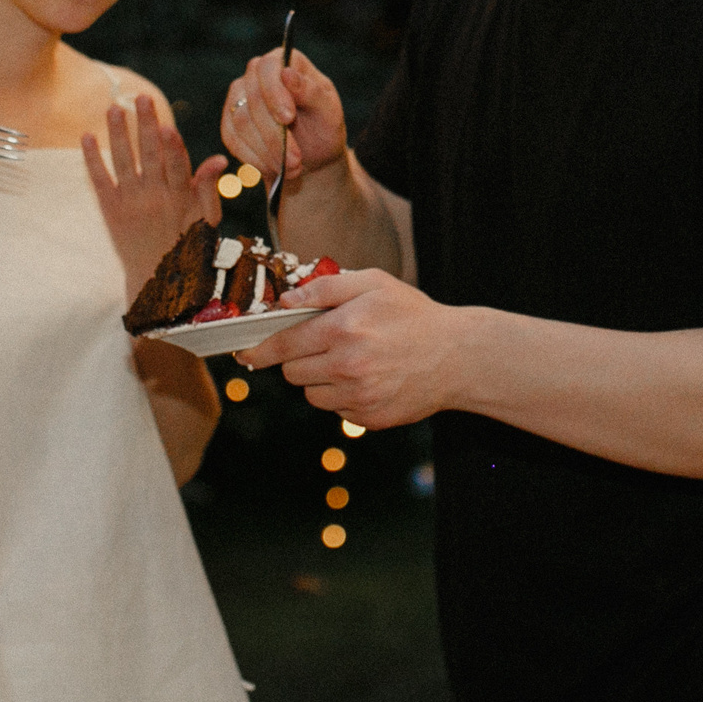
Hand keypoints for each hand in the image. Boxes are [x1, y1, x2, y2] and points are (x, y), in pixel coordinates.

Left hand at [84, 94, 225, 299]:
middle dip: (144, 125)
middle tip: (140, 98)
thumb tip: (219, 158)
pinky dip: (92, 159)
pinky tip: (87, 137)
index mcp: (180, 199)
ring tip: (113, 108)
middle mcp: (154, 199)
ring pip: (123, 162)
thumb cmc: (188, 246)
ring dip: (118, 134)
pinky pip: (100, 181)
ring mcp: (131, 204)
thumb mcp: (206, 219)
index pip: (177, 167)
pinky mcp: (111, 211)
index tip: (166, 126)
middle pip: (149, 156)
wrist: (156, 280)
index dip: (172, 147)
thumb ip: (209, 187)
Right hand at [220, 49, 347, 187]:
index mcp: (285, 61)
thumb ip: (311, 91)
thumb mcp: (328, 111)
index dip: (274, 93)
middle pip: (253, 99)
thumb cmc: (324, 126)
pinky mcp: (230, 122)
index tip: (288, 118)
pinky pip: (232, 139)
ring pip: (241, 122)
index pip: (268, 68)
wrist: (313, 153)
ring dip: (267, 151)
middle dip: (275, 135)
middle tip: (296, 161)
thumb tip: (287, 73)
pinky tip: (273, 168)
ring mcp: (240, 97)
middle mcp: (257, 75)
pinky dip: (254, 158)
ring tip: (292, 168)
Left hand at [233, 268, 467, 427]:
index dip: (259, 349)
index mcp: (344, 328)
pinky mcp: (368, 419)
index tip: (245, 354)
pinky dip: (341, 397)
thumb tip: (285, 300)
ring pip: (311, 394)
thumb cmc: (413, 315)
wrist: (457, 357)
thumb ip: (325, 286)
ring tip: (350, 361)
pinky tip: (367, 379)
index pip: (283, 344)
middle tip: (325, 344)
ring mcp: (358, 397)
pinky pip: (335, 410)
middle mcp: (348, 366)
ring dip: (319, 379)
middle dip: (299, 358)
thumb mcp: (373, 283)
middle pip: (292, 372)